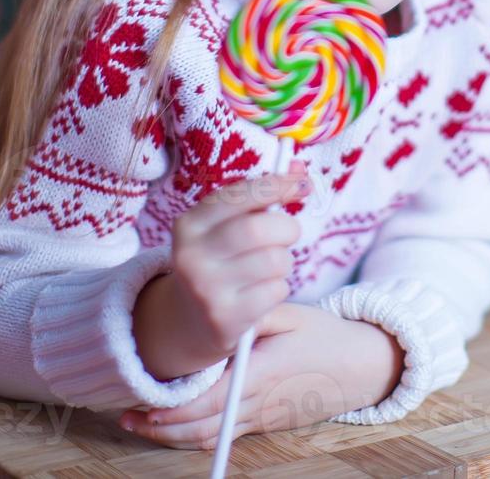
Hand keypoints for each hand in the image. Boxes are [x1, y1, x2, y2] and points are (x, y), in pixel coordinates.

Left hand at [120, 301, 405, 449]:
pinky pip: (225, 434)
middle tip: (130, 417)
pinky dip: (197, 435)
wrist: (359, 367)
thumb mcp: (292, 316)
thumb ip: (257, 315)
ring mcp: (263, 416)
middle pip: (202, 427)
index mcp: (263, 374)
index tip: (146, 403)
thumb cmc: (325, 335)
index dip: (174, 408)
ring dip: (173, 436)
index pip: (210, 400)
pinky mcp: (266, 421)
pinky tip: (177, 426)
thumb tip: (224, 310)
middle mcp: (260, 402)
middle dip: (162, 427)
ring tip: (142, 424)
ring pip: (210, 437)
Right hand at [132, 164, 310, 379]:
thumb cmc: (219, 260)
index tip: (303, 182)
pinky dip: (279, 287)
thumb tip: (299, 168)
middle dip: (287, 227)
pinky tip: (261, 292)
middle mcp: (191, 256)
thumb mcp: (226, 226)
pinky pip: (275, 291)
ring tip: (270, 266)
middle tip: (290, 232)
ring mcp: (206, 290)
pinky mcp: (224, 319)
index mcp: (189, 224)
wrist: (187, 321)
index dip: (276, 185)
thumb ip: (260, 196)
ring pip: (273, 261)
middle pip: (258, 229)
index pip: (239, 195)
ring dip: (284, 261)